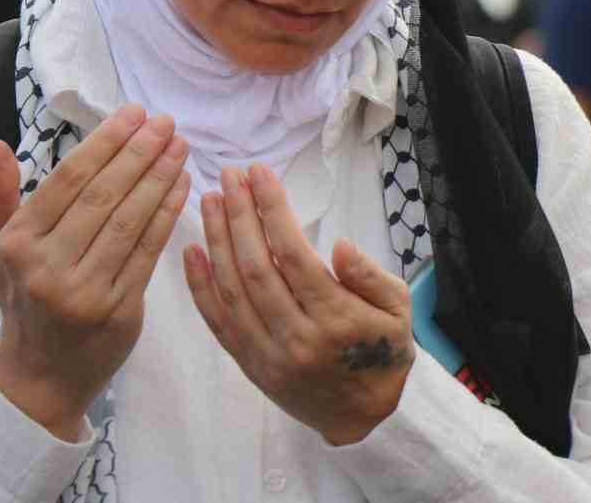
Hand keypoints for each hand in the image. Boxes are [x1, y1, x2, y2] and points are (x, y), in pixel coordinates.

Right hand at [0, 105, 191, 440]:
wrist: (40, 377)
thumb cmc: (23, 300)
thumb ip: (0, 196)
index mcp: (18, 244)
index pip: (68, 181)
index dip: (104, 143)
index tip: (133, 112)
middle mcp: (47, 267)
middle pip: (104, 196)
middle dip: (139, 153)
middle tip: (166, 122)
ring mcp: (84, 292)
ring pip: (130, 221)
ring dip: (160, 177)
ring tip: (180, 147)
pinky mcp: (118, 311)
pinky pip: (148, 251)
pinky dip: (168, 214)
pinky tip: (183, 185)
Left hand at [185, 163, 414, 445]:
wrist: (361, 416)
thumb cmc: (382, 352)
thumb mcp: (398, 309)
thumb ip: (370, 276)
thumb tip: (340, 246)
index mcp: (336, 319)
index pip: (294, 255)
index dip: (272, 211)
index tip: (260, 174)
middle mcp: (296, 338)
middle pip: (257, 268)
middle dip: (240, 215)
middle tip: (230, 176)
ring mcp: (267, 355)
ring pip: (232, 291)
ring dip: (216, 240)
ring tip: (210, 198)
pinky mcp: (249, 365)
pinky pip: (218, 322)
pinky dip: (200, 286)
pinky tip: (192, 250)